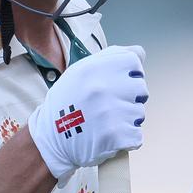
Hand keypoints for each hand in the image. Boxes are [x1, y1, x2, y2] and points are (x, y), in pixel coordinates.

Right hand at [28, 45, 148, 180]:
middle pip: (141, 89)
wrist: (51, 139)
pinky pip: (137, 136)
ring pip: (139, 114)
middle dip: (130, 99)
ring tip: (105, 122)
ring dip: (127, 120)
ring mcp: (109, 112)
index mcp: (94, 68)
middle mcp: (102, 87)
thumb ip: (111, 58)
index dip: (129, 74)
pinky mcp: (114, 136)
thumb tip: (140, 53)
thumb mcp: (81, 71)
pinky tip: (109, 136)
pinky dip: (126, 139)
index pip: (133, 61)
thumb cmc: (68, 103)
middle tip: (110, 106)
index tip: (119, 84)